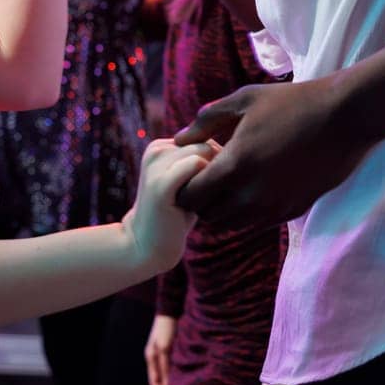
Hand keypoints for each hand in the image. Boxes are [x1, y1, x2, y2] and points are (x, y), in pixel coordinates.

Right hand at [120, 139, 214, 274]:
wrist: (146, 247)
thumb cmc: (176, 215)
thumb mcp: (189, 183)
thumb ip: (204, 162)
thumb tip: (238, 147)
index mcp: (161, 146)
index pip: (204, 137)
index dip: (217, 161)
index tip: (213, 188)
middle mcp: (156, 150)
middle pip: (206, 142)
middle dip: (218, 167)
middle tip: (213, 198)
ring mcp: (156, 165)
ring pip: (204, 150)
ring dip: (213, 177)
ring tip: (205, 201)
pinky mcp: (160, 183)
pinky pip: (197, 164)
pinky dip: (207, 182)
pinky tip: (201, 205)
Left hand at [144, 314, 177, 384]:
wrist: (170, 308)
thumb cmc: (171, 326)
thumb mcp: (170, 345)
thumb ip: (169, 359)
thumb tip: (173, 374)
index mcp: (152, 356)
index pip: (154, 380)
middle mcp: (151, 355)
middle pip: (154, 381)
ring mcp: (156, 351)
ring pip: (157, 375)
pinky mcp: (162, 346)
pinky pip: (163, 364)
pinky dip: (166, 375)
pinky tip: (170, 384)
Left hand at [173, 76, 372, 228]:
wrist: (345, 117)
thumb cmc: (292, 102)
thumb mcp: (244, 100)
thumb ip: (207, 120)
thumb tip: (179, 138)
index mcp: (236, 166)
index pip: (192, 197)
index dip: (186, 187)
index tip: (193, 171)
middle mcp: (253, 195)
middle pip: (210, 217)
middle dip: (204, 200)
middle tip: (210, 177)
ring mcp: (275, 207)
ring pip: (235, 224)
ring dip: (227, 207)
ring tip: (234, 180)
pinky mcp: (294, 211)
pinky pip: (260, 222)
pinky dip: (251, 210)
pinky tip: (258, 183)